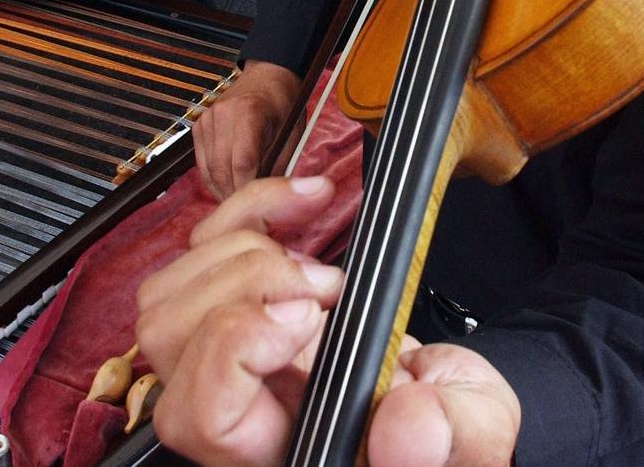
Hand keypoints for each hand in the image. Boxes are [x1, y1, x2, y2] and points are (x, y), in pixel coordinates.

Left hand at [136, 177, 520, 465]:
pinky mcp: (242, 301)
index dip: (237, 346)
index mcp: (278, 448)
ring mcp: (228, 351)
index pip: (199, 412)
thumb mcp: (474, 433)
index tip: (308, 315)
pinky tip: (308, 200)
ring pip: (170, 289)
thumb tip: (406, 424)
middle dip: (247, 283)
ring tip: (323, 270)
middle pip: (169, 336)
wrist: (441, 403)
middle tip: (325, 286)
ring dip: (247, 250)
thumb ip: (452, 437)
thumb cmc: (448, 424)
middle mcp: (236, 405)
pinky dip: (253, 206)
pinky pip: (204, 242)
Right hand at [194, 60, 301, 199]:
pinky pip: (202, 164)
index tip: (259, 211)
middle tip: (251, 216)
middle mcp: (222, 114)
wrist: (267, 76)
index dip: (249, 191)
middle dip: (235, 196)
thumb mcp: (293, 134)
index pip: (243, 163)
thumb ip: (280, 166)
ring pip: (209, 171)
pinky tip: (228, 189)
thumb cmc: (285, 105)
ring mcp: (207, 120)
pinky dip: (214, 181)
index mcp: (250, 111)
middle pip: (222, 170)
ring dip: (223, 192)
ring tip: (240, 205)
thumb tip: (270, 202)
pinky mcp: (198, 127)